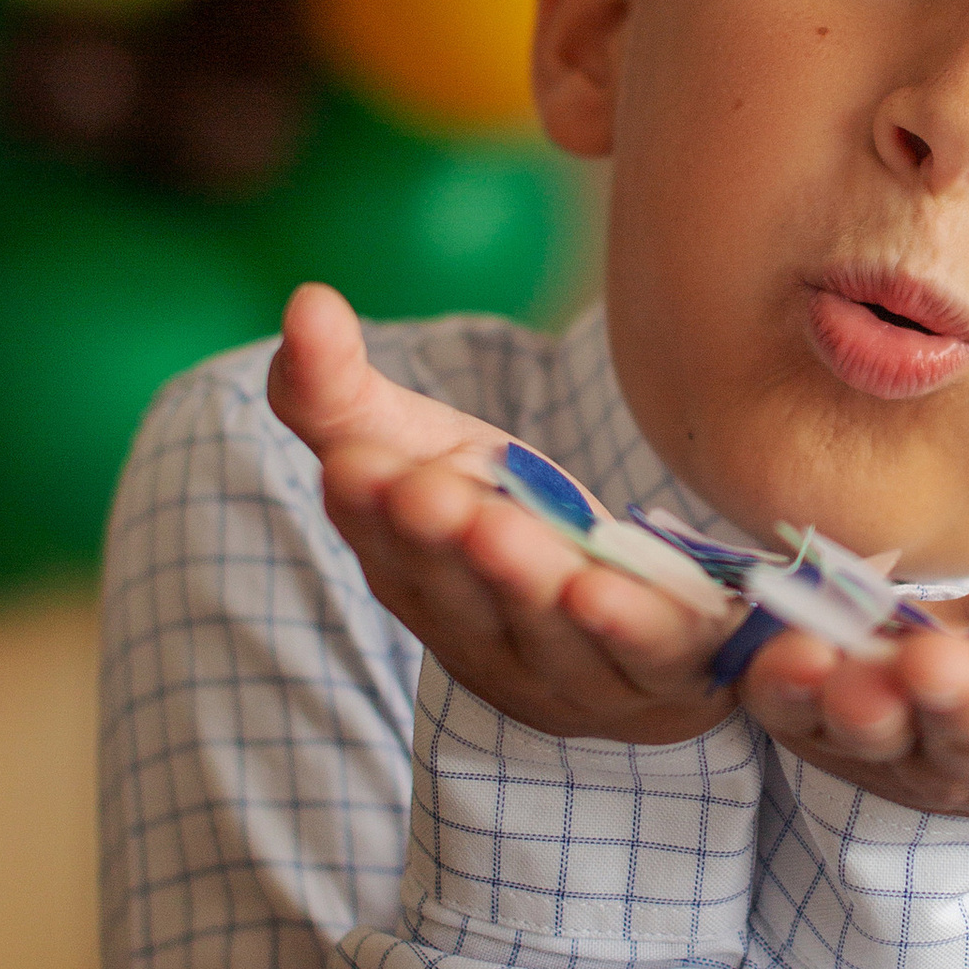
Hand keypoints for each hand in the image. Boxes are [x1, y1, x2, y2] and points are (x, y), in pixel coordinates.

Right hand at [266, 285, 739, 746]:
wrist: (637, 623)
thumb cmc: (514, 523)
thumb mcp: (425, 449)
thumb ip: (343, 394)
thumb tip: (304, 300)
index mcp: (417, 583)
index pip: (386, 547)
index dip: (369, 511)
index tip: (351, 464)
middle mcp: (483, 639)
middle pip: (459, 592)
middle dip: (438, 543)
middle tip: (422, 492)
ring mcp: (572, 668)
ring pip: (545, 628)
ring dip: (521, 580)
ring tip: (497, 527)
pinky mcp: (664, 667)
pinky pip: (645, 650)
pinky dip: (624, 623)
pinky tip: (599, 589)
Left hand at [741, 574, 968, 823]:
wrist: (962, 657)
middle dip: (958, 702)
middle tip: (935, 663)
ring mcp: (902, 762)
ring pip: (886, 744)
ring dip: (865, 710)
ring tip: (853, 677)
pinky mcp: (822, 737)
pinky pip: (796, 720)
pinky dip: (782, 689)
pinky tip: (776, 655)